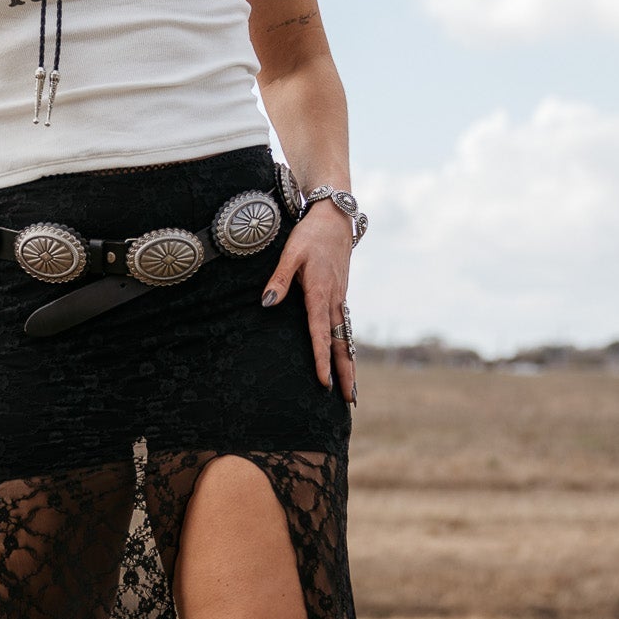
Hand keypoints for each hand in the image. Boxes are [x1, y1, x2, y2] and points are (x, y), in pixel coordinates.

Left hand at [259, 200, 356, 403]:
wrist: (335, 218)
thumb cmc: (309, 235)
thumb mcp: (290, 252)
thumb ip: (279, 279)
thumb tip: (267, 303)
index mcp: (320, 292)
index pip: (319, 333)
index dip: (320, 359)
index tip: (323, 382)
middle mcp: (334, 300)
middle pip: (341, 343)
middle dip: (345, 372)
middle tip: (350, 400)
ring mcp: (340, 298)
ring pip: (345, 337)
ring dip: (349, 363)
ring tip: (351, 390)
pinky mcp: (340, 295)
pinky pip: (344, 326)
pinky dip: (347, 347)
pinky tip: (346, 360)